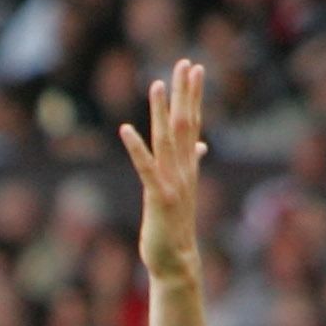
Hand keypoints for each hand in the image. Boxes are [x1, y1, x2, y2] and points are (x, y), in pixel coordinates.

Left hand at [120, 61, 207, 280]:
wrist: (178, 261)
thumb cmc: (176, 227)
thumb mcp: (183, 190)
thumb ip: (190, 163)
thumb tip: (201, 146)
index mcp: (188, 167)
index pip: (193, 123)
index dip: (193, 96)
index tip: (195, 69)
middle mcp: (184, 170)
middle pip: (185, 124)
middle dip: (185, 93)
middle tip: (186, 63)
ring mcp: (173, 184)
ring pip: (168, 141)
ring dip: (161, 112)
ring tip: (158, 84)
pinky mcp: (158, 198)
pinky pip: (146, 169)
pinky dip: (135, 148)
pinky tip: (125, 129)